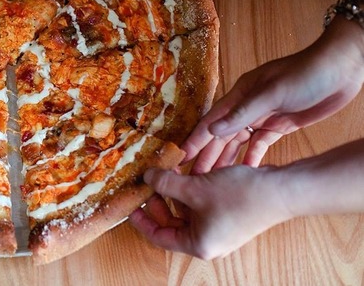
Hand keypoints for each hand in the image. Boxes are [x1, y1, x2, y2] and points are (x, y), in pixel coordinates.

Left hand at [129, 166, 289, 259]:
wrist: (282, 190)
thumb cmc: (240, 196)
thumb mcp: (195, 187)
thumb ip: (166, 183)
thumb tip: (147, 177)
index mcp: (198, 244)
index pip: (159, 236)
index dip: (142, 220)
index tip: (131, 205)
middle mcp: (208, 240)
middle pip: (172, 222)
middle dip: (159, 200)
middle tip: (148, 182)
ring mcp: (220, 228)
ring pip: (187, 209)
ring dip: (176, 190)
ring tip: (166, 170)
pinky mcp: (229, 214)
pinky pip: (202, 202)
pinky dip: (192, 188)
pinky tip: (187, 169)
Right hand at [183, 17, 363, 172]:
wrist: (342, 68)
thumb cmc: (306, 73)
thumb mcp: (272, 93)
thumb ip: (243, 113)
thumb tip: (213, 130)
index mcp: (239, 95)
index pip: (210, 121)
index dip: (195, 139)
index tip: (179, 157)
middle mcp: (247, 107)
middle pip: (221, 135)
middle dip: (206, 155)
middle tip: (193, 178)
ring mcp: (263, 117)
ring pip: (237, 143)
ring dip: (225, 160)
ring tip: (213, 180)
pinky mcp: (279, 126)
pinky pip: (259, 145)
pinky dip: (251, 158)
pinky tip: (244, 173)